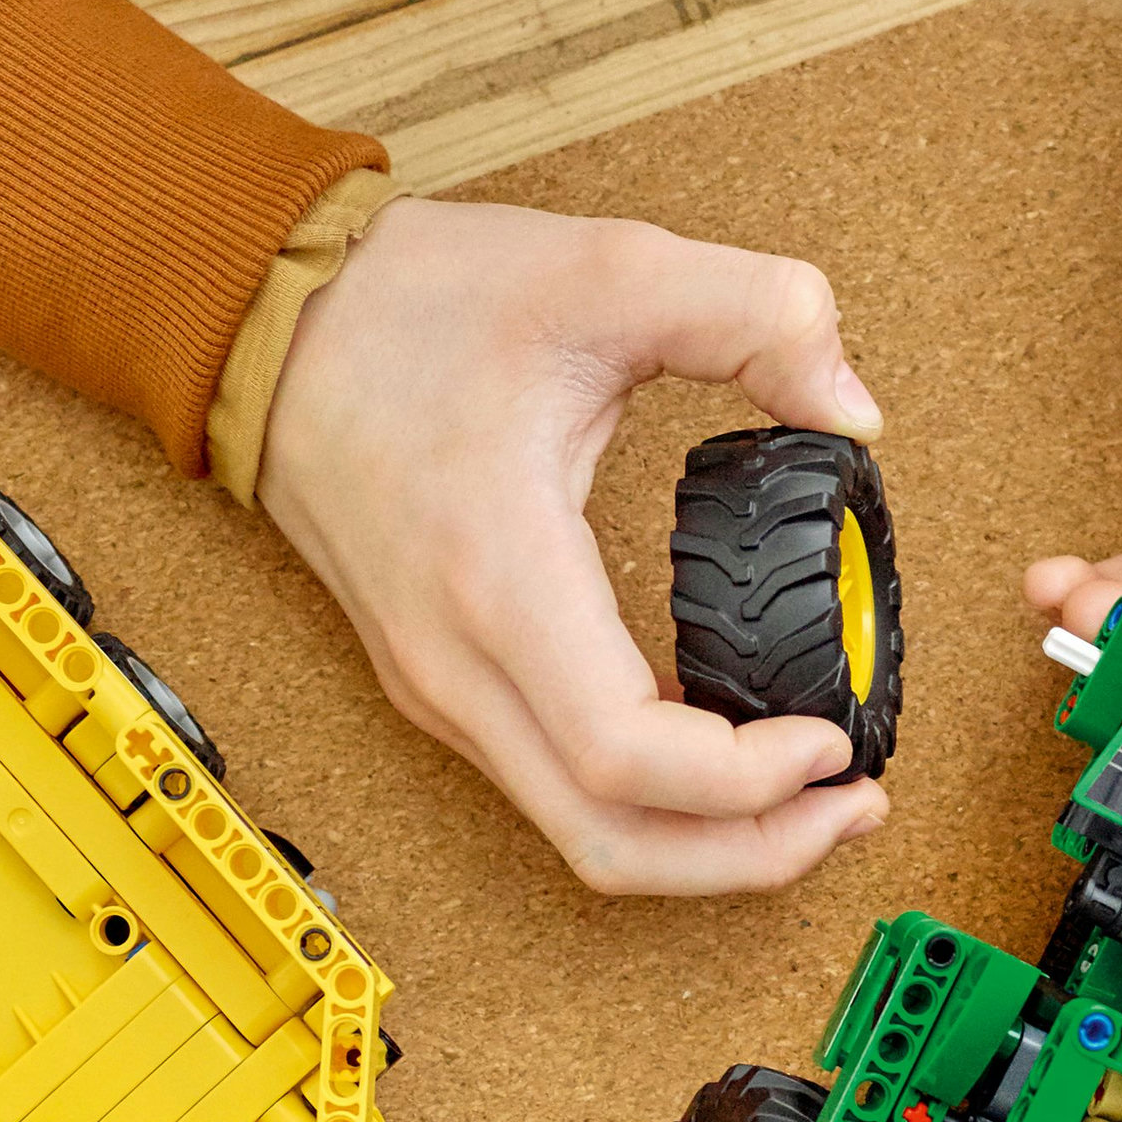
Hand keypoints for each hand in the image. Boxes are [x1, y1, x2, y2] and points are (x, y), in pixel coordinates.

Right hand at [261, 196, 891, 892]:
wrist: (267, 323)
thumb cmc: (406, 307)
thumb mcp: (606, 269)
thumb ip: (756, 313)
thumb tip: (855, 407)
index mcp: (498, 579)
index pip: (625, 756)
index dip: (746, 782)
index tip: (833, 742)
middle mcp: (458, 665)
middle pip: (609, 844)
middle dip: (749, 852)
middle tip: (853, 805)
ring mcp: (440, 689)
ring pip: (581, 838)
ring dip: (703, 844)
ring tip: (807, 796)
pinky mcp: (440, 687)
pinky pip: (554, 791)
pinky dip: (650, 806)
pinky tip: (723, 757)